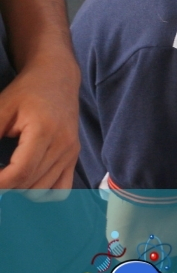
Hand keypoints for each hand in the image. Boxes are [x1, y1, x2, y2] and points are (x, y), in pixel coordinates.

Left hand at [0, 63, 79, 191]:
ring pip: (44, 190)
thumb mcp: (0, 108)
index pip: (20, 172)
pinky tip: (26, 184)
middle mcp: (63, 144)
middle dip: (5, 188)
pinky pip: (61, 189)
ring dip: (20, 191)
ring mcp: (71, 152)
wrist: (57, 78)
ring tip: (6, 179)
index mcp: (44, 131)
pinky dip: (42, 194)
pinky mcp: (74, 156)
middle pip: (30, 184)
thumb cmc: (26, 91)